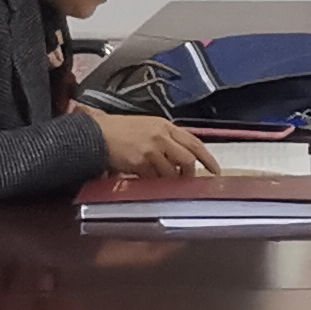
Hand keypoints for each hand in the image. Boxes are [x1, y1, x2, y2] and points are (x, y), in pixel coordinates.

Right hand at [93, 110, 219, 177]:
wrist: (96, 134)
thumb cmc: (120, 130)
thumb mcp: (148, 126)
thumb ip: (166, 138)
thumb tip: (182, 155)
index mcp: (165, 126)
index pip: (194, 142)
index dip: (207, 157)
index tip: (215, 170)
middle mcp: (161, 136)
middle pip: (187, 159)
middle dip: (189, 173)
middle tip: (187, 180)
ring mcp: (151, 150)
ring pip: (171, 172)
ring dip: (170, 181)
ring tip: (164, 182)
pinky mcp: (139, 162)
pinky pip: (154, 178)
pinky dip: (154, 183)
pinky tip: (149, 182)